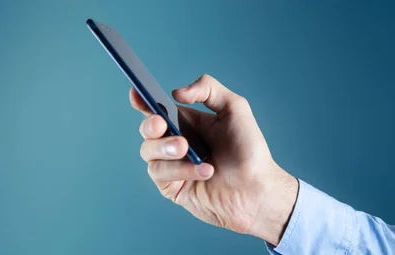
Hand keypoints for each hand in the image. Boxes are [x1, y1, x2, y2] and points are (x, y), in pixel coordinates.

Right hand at [130, 74, 297, 245]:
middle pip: (147, 129)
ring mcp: (171, 166)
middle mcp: (175, 143)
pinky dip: (180, 169)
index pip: (157, 109)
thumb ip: (208, 89)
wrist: (258, 189)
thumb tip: (176, 93)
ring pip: (148, 151)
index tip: (136, 93)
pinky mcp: (171, 187)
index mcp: (186, 123)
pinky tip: (205, 171)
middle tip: (162, 124)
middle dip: (150, 124)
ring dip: (167, 149)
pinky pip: (159, 174)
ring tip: (189, 150)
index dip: (142, 101)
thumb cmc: (249, 151)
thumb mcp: (234, 108)